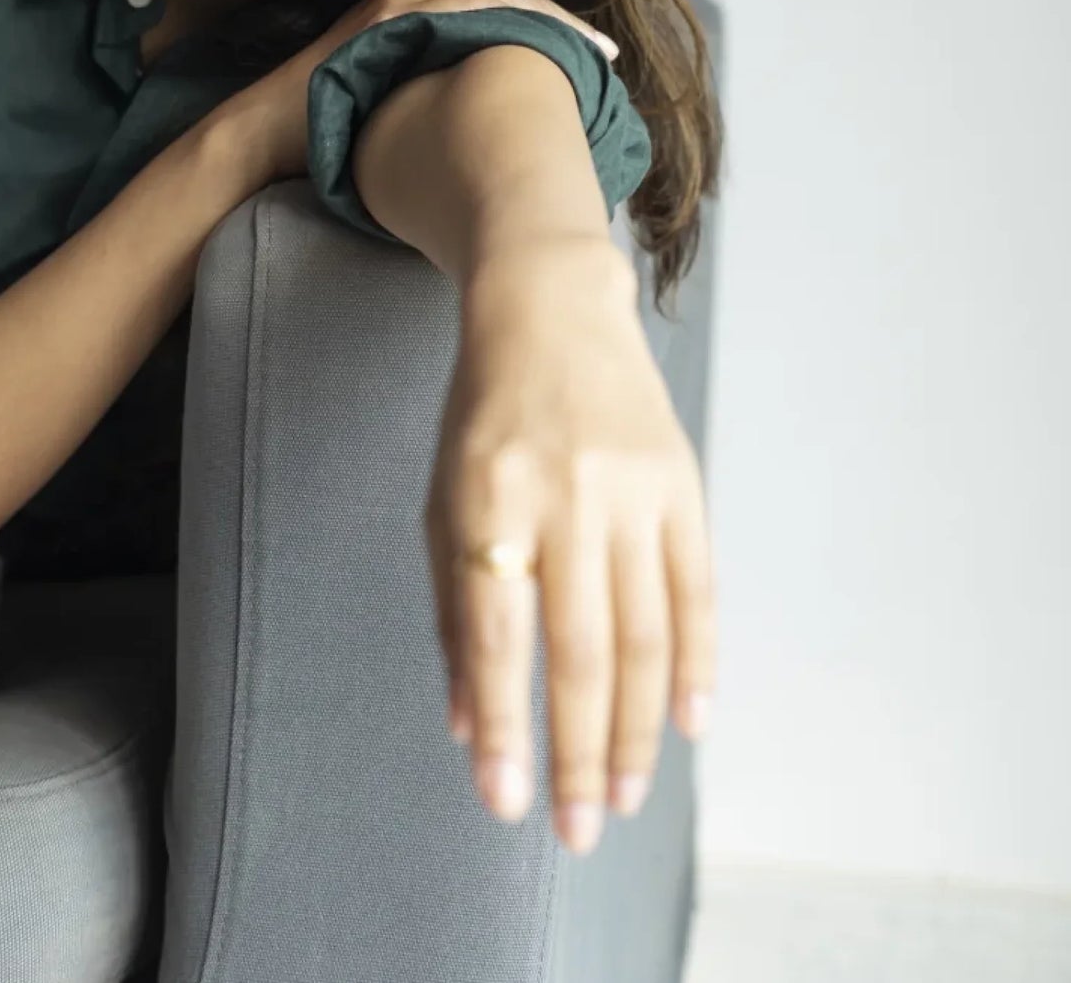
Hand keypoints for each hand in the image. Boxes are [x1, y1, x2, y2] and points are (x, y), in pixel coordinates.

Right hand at [222, 0, 620, 185]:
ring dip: (548, 22)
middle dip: (563, 24)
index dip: (554, 26)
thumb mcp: (403, 105)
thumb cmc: (333, 129)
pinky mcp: (385, 16)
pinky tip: (538, 44)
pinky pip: (460, 7)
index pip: (502, 5)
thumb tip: (504, 121)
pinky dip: (506, 22)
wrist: (267, 134)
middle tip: (606, 56)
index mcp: (419, 9)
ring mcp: (397, 0)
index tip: (596, 58)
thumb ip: (445, 93)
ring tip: (589, 55)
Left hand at [423, 235, 716, 854]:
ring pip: (643, 632)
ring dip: (638, 727)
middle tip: (580, 830)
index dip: (503, 725)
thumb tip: (465, 722)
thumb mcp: (441, 496)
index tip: (504, 802)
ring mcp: (629, 487)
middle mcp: (562, 494)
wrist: (549, 307)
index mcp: (486, 497)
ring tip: (627, 796)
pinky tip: (689, 724)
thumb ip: (452, 610)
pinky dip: (696, 663)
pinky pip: (696, 589)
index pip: (497, 634)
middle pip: (579, 648)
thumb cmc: (482, 416)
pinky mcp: (680, 480)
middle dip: (579, 751)